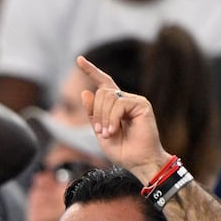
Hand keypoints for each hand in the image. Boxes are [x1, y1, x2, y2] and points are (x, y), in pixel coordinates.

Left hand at [76, 55, 169, 181]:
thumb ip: (92, 113)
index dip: (91, 71)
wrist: (138, 162)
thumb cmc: (122, 150)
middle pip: (101, 93)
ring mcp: (135, 101)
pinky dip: (112, 119)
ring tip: (109, 133)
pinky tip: (115, 130)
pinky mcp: (142, 104)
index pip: (102, 83)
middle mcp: (125, 100)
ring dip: (103, 118)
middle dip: (95, 113)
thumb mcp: (99, 131)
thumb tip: (86, 92)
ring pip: (108, 97)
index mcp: (115, 105)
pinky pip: (118, 104)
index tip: (78, 59)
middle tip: (100, 131)